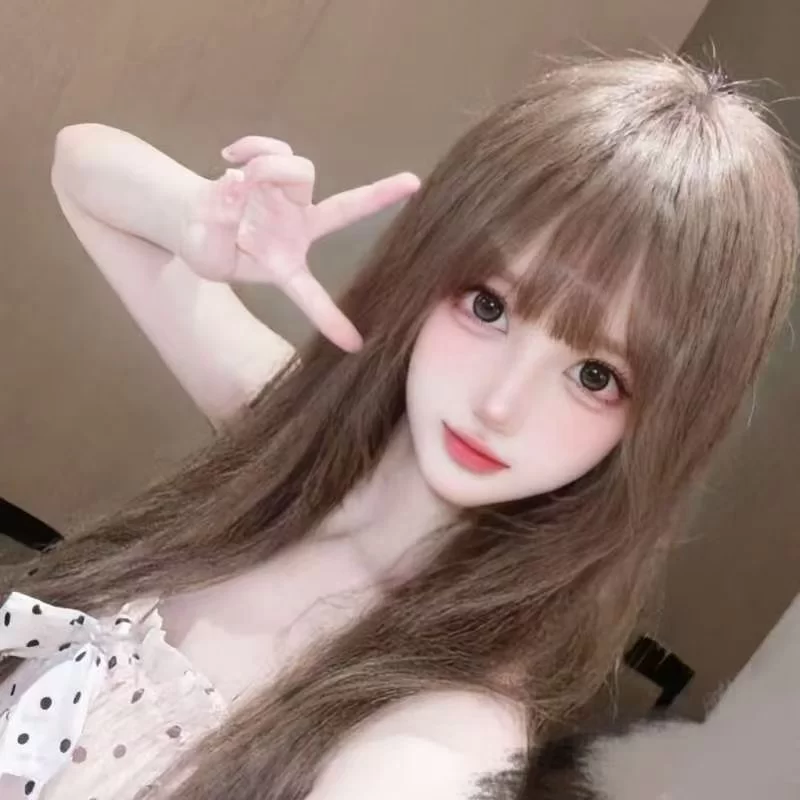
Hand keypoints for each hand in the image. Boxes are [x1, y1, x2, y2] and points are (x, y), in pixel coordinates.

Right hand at [179, 136, 419, 351]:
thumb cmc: (208, 248)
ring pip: (302, 171)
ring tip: (234, 177)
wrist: (192, 220)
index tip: (354, 344)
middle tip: (411, 183)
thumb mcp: (208, 255)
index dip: (330, 319)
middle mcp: (299, 228)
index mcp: (285, 265)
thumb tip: (236, 191)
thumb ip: (219, 232)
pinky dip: (250, 146)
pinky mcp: (275, 168)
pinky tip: (228, 156)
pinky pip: (274, 148)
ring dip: (267, 167)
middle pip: (342, 209)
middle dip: (378, 196)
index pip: (311, 296)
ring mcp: (290, 197)